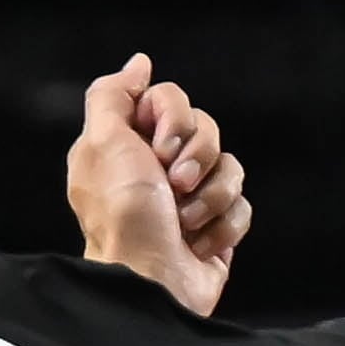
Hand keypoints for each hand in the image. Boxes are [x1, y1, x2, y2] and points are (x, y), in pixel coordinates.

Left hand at [64, 53, 250, 319]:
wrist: (151, 282)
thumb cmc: (123, 216)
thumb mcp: (101, 142)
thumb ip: (113, 94)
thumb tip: (140, 64)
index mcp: (128, 144)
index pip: (170, 98)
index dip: (172, 118)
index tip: (157, 149)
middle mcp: (159, 169)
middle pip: (206, 127)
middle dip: (196, 156)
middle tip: (173, 186)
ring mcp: (191, 201)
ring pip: (230, 166)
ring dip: (210, 196)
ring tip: (184, 223)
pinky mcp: (216, 231)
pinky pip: (242, 206)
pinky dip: (223, 227)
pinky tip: (198, 245)